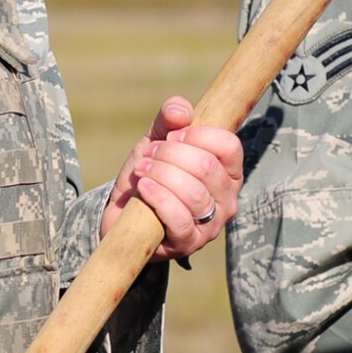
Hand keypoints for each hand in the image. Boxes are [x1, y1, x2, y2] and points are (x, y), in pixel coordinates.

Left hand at [100, 96, 243, 259]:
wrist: (122, 214)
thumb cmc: (149, 175)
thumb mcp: (156, 141)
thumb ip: (168, 119)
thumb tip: (179, 110)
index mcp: (227, 172)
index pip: (229, 146)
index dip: (197, 135)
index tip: (171, 136)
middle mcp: (227, 199)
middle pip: (206, 167)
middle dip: (170, 155)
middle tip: (149, 155)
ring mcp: (211, 224)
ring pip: (193, 192)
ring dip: (160, 174)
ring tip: (142, 171)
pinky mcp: (189, 243)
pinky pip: (179, 218)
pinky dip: (158, 198)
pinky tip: (144, 188)